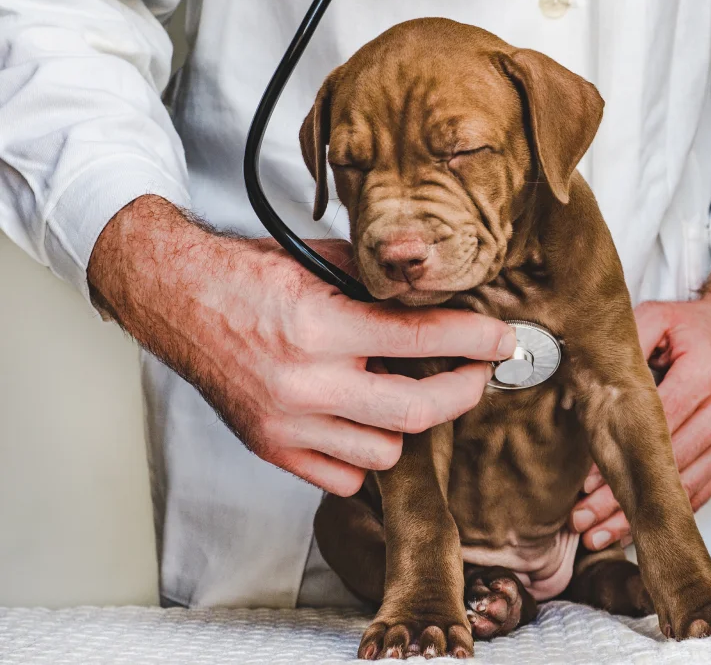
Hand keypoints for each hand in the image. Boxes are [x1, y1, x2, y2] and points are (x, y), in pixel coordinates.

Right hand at [88, 195, 515, 495]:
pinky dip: (363, 456)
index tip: (502, 340)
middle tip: (477, 372)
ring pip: (386, 453)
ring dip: (407, 427)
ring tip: (403, 394)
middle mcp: (305, 383)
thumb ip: (379, 288)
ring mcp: (288, 424)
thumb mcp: (319, 263)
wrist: (178, 300)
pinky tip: (360, 423)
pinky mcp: (272, 448)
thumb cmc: (246, 277)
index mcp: (321, 328)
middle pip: (417, 411)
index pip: (422, 338)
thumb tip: (440, 302)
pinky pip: (343, 478)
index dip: (475, 339)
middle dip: (464, 391)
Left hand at [570, 256, 710, 548]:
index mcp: (705, 377)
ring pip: (682, 487)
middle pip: (666, 466)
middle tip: (584, 520)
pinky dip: (667, 512)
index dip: (620, 457)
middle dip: (622, 497)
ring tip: (599, 534)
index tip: (586, 483)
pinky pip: (700, 491)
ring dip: (642, 515)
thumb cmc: (698, 328)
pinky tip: (637, 528)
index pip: (655, 428)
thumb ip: (626, 342)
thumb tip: (586, 379)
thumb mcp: (660, 318)